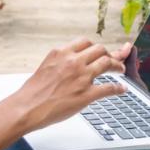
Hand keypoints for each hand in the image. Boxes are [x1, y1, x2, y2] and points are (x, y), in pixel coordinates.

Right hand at [11, 37, 129, 131]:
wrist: (27, 107)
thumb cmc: (33, 91)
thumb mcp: (47, 65)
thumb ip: (61, 60)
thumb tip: (71, 61)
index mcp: (62, 52)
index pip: (85, 42)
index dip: (95, 47)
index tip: (100, 50)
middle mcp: (73, 61)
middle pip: (100, 49)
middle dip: (109, 54)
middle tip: (113, 60)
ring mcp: (82, 77)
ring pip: (107, 63)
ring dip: (117, 65)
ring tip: (120, 69)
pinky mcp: (86, 94)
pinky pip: (108, 88)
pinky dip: (118, 88)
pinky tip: (122, 89)